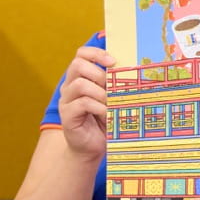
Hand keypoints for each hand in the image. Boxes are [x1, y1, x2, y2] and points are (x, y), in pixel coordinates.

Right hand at [57, 45, 115, 161]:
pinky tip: (107, 114)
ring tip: (111, 103)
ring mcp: (66, 101)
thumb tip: (133, 71)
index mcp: (80, 77)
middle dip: (99, 73)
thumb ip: (115, 85)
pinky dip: (99, 107)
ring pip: (80, 84)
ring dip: (100, 93)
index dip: (96, 53)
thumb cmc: (105, 120)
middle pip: (77, 65)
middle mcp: (69, 86)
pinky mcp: (66, 115)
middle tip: (111, 87)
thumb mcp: (112, 99)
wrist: (92, 147)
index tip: (113, 62)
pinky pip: (82, 103)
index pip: (81, 54)